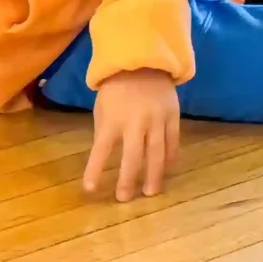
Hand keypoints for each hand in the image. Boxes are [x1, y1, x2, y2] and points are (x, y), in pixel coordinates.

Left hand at [83, 69, 179, 201]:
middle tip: (124, 199)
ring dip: (153, 175)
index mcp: (113, 120)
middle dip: (128, 179)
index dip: (94, 170)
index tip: (90, 189)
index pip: (101, 150)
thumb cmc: (117, 89)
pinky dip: (170, 158)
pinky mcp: (173, 116)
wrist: (144, 62)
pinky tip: (167, 171)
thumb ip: (105, 132)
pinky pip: (173, 141)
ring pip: (157, 152)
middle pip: (133, 156)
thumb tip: (107, 159)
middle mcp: (136, 122)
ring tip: (150, 192)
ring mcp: (157, 119)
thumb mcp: (103, 109)